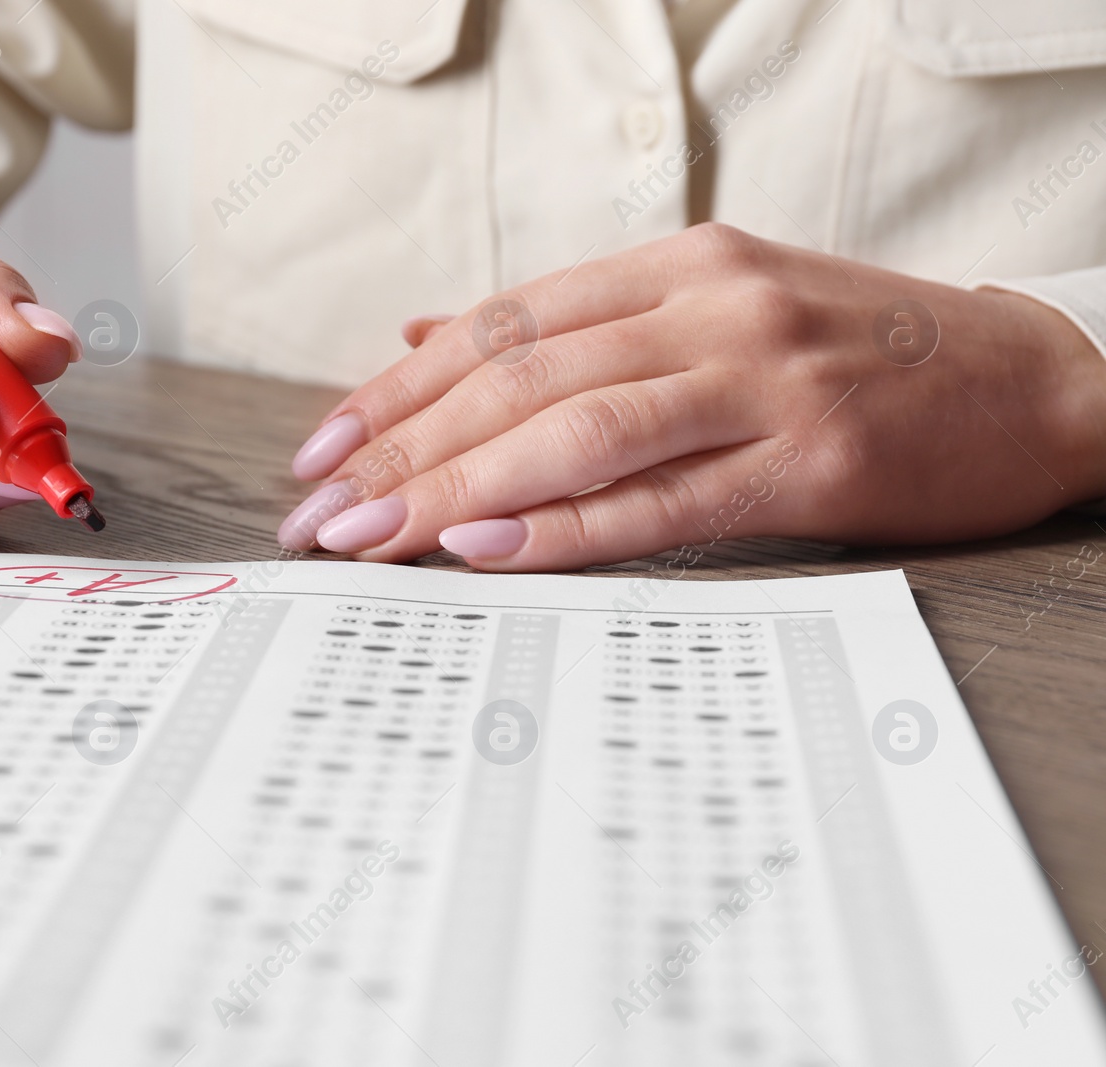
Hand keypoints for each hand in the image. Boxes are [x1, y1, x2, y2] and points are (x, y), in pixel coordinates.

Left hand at [278, 223, 1105, 569]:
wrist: (1032, 381)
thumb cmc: (859, 351)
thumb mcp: (713, 305)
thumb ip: (575, 325)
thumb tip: (425, 332)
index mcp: (679, 265)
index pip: (502, 324)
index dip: (398, 386)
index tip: (322, 445)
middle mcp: (709, 307)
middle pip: (516, 376)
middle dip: (398, 448)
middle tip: (317, 510)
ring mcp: (762, 379)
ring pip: (573, 430)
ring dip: (453, 487)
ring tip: (368, 538)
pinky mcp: (811, 460)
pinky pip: (660, 498)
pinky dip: (562, 523)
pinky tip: (482, 545)